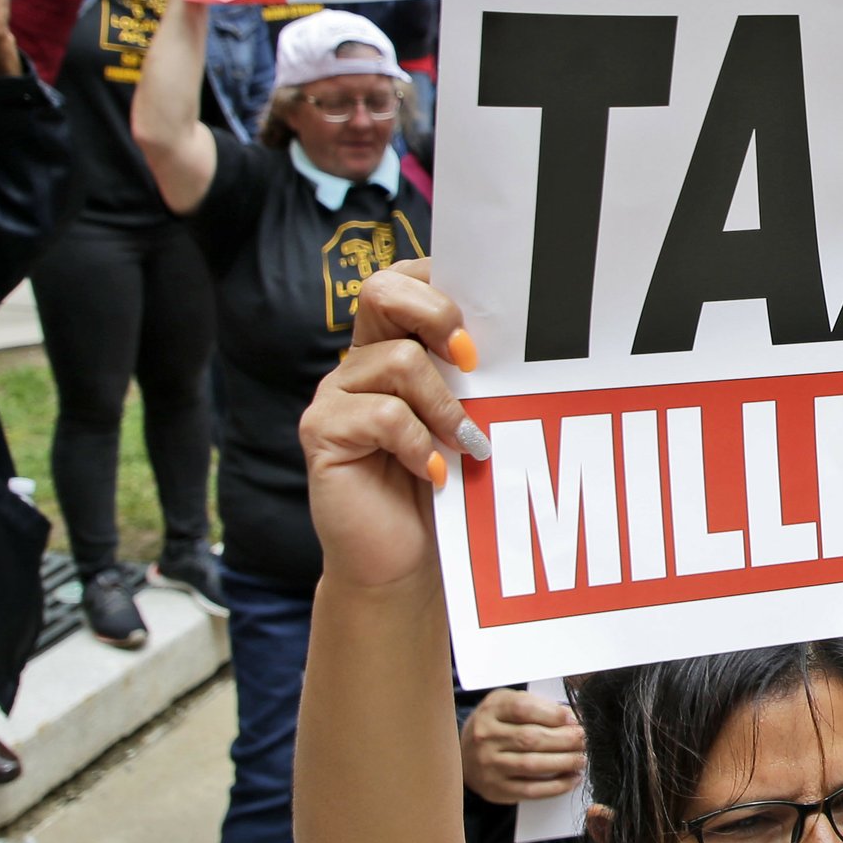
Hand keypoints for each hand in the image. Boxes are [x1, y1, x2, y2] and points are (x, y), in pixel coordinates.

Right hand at [300, 261, 486, 597]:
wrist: (401, 562)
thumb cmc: (442, 489)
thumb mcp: (466, 420)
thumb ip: (472, 377)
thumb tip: (522, 334)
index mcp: (390, 346)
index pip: (403, 279)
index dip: (440, 281)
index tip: (485, 315)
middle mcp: (357, 361)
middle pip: (382, 289)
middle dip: (438, 313)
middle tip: (473, 358)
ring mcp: (334, 396)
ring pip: (398, 359)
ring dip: (447, 404)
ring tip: (469, 444)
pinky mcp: (321, 433)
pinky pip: (383, 416)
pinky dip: (421, 444)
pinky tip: (436, 473)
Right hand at [458, 688, 586, 804]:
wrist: (462, 753)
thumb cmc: (496, 724)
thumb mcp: (508, 703)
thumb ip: (537, 706)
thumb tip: (573, 718)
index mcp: (491, 709)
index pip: (524, 708)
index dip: (553, 714)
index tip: (574, 719)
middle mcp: (485, 737)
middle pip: (531, 738)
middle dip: (565, 740)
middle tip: (584, 740)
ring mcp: (488, 765)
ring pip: (533, 765)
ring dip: (564, 763)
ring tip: (581, 759)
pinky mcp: (495, 789)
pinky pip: (530, 790)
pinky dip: (556, 786)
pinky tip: (571, 779)